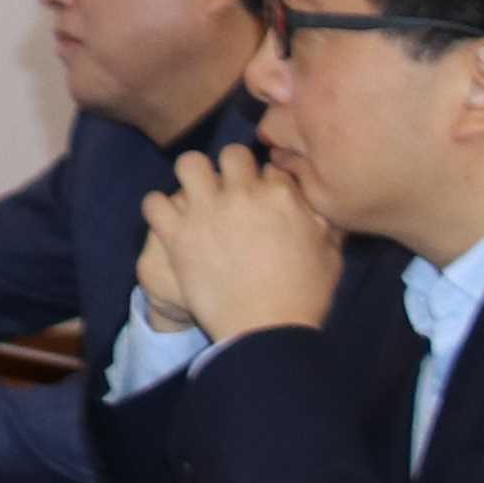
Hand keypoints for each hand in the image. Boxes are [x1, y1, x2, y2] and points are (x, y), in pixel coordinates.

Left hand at [144, 141, 345, 344]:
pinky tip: (170, 222)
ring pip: (189, 164)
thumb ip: (322, 221)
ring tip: (196, 196)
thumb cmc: (305, 296)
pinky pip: (154, 202)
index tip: (261, 193)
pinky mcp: (177, 234)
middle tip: (228, 190)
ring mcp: (206, 211)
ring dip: (192, 176)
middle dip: (230, 167)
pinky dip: (159, 209)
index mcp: (281, 195)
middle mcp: (241, 194)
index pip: (270, 165)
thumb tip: (312, 203)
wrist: (266, 329)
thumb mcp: (330, 253)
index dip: (265, 179)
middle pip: (231, 153)